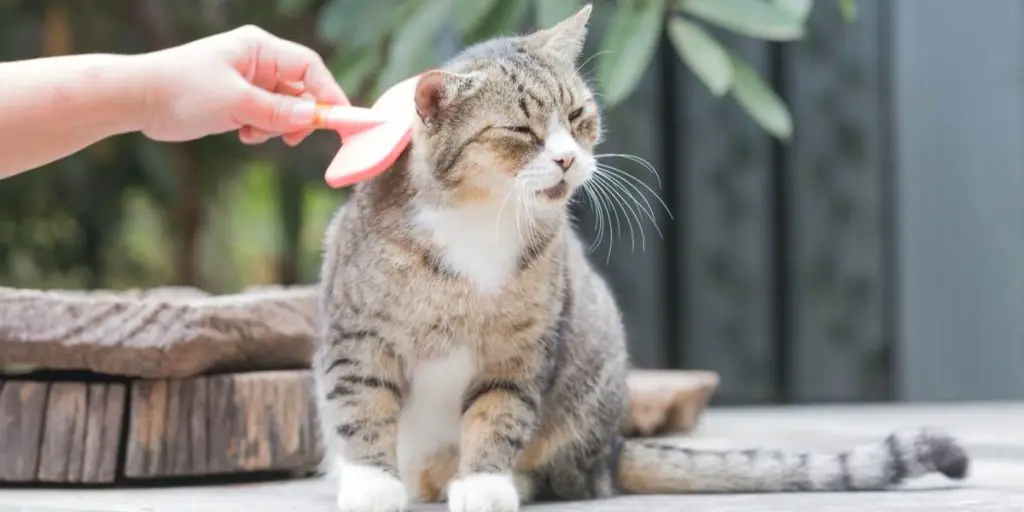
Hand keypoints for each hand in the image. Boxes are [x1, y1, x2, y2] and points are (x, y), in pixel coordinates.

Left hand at [138, 25, 347, 145]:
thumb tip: (314, 118)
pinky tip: (243, 134)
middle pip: (302, 88)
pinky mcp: (239, 99)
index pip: (310, 67)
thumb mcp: (236, 102)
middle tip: (292, 138)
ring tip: (253, 134)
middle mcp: (257, 60)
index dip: (329, 93)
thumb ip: (278, 111)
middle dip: (301, 116)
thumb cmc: (182, 90)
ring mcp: (248, 80)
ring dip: (278, 125)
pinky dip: (263, 129)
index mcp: (259, 48)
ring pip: (286, 106)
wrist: (138, 99)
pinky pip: (268, 116)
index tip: (341, 121)